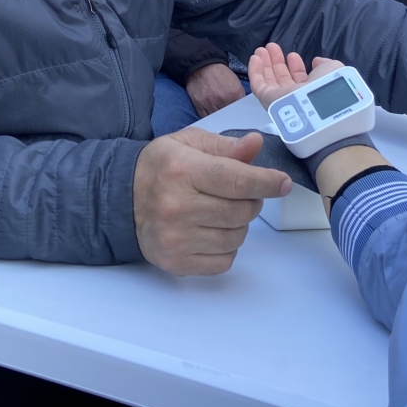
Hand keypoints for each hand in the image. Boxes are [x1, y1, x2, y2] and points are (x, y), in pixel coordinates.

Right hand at [133, 127, 290, 274]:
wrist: (122, 199)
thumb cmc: (161, 166)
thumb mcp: (188, 143)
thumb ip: (225, 146)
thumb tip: (256, 144)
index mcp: (182, 170)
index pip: (236, 180)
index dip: (266, 182)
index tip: (283, 183)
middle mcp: (177, 206)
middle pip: (241, 211)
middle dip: (252, 201)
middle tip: (242, 193)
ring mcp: (176, 239)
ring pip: (237, 237)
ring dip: (239, 224)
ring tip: (222, 211)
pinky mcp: (176, 263)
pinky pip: (224, 261)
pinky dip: (227, 247)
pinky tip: (212, 231)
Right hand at [185, 63, 245, 117]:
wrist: (203, 66)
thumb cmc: (220, 73)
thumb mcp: (235, 82)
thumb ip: (240, 96)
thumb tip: (242, 108)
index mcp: (235, 93)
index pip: (240, 110)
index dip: (239, 114)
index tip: (238, 116)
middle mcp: (223, 100)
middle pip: (229, 116)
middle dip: (230, 117)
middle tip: (229, 118)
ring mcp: (210, 104)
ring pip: (218, 119)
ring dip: (219, 119)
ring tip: (221, 119)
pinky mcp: (199, 105)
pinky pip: (205, 118)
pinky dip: (209, 119)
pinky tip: (212, 117)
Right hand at [247, 42, 341, 107]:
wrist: (318, 102)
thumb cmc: (326, 84)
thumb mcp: (332, 68)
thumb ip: (323, 63)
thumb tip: (316, 61)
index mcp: (310, 91)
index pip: (299, 79)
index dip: (295, 67)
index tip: (291, 55)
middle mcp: (294, 96)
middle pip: (282, 78)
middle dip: (276, 62)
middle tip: (271, 48)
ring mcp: (280, 99)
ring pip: (269, 80)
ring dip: (264, 64)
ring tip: (261, 50)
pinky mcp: (267, 99)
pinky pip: (258, 84)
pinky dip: (255, 71)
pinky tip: (255, 58)